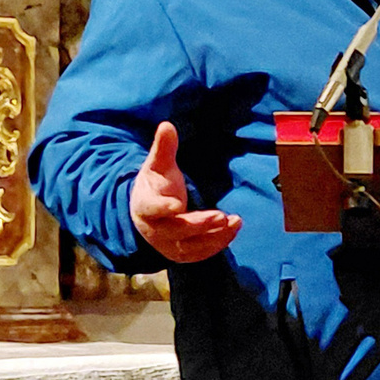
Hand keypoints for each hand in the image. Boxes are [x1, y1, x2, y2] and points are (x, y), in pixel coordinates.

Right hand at [130, 122, 239, 263]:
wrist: (148, 213)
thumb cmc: (156, 186)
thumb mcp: (158, 166)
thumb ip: (163, 148)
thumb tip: (167, 125)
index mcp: (145, 206)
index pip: (151, 209)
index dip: (162, 208)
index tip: (177, 205)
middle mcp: (155, 229)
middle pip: (176, 230)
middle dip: (199, 225)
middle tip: (221, 216)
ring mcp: (168, 244)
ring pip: (190, 246)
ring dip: (214, 237)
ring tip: (234, 221)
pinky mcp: (182, 253)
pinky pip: (200, 254)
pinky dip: (217, 244)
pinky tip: (232, 230)